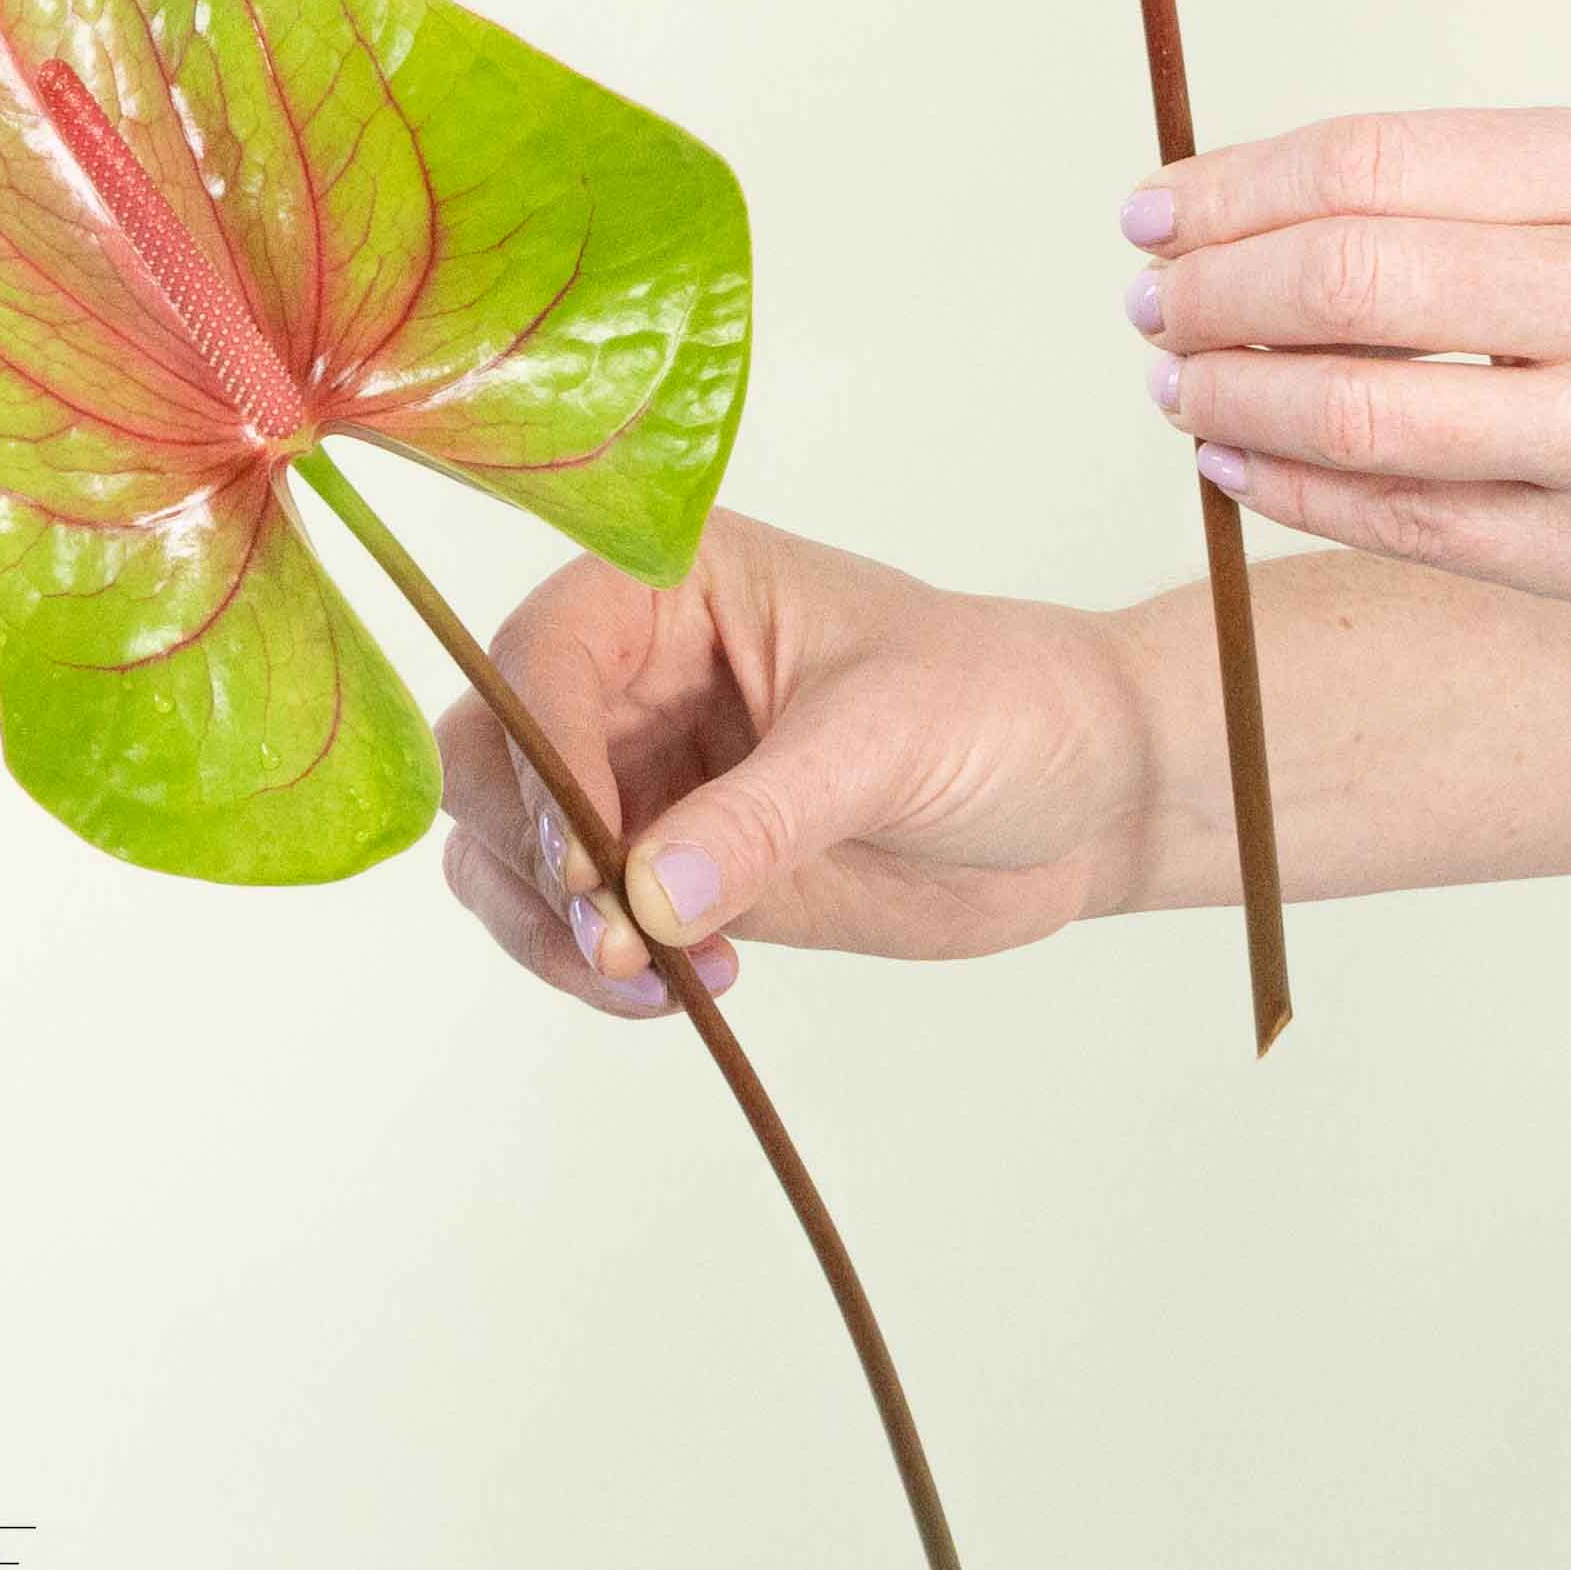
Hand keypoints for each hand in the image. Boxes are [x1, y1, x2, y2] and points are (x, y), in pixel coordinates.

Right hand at [436, 510, 1150, 1016]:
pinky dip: (590, 967)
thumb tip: (645, 899)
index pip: (545, 653)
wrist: (1081, 792)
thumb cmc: (1001, 707)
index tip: (589, 868)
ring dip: (547, 930)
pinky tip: (683, 986)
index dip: (542, 758)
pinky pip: (568, 919)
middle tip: (615, 944)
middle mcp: (633, 668)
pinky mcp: (664, 864)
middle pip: (489, 751)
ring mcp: (640, 769)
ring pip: (502, 847)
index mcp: (672, 583)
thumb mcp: (889, 743)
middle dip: (527, 855)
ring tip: (660, 980)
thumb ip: (764, 817)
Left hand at [1122, 109, 1570, 642]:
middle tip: (1151, 302)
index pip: (1372, 162)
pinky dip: (1291, 486)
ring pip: (1362, 406)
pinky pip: (1408, 519)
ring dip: (1230, 392)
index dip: (1234, 188)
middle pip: (1349, 275)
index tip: (1158, 211)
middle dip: (1213, 291)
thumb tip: (1242, 211)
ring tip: (1174, 383)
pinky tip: (1235, 461)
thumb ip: (1467, 199)